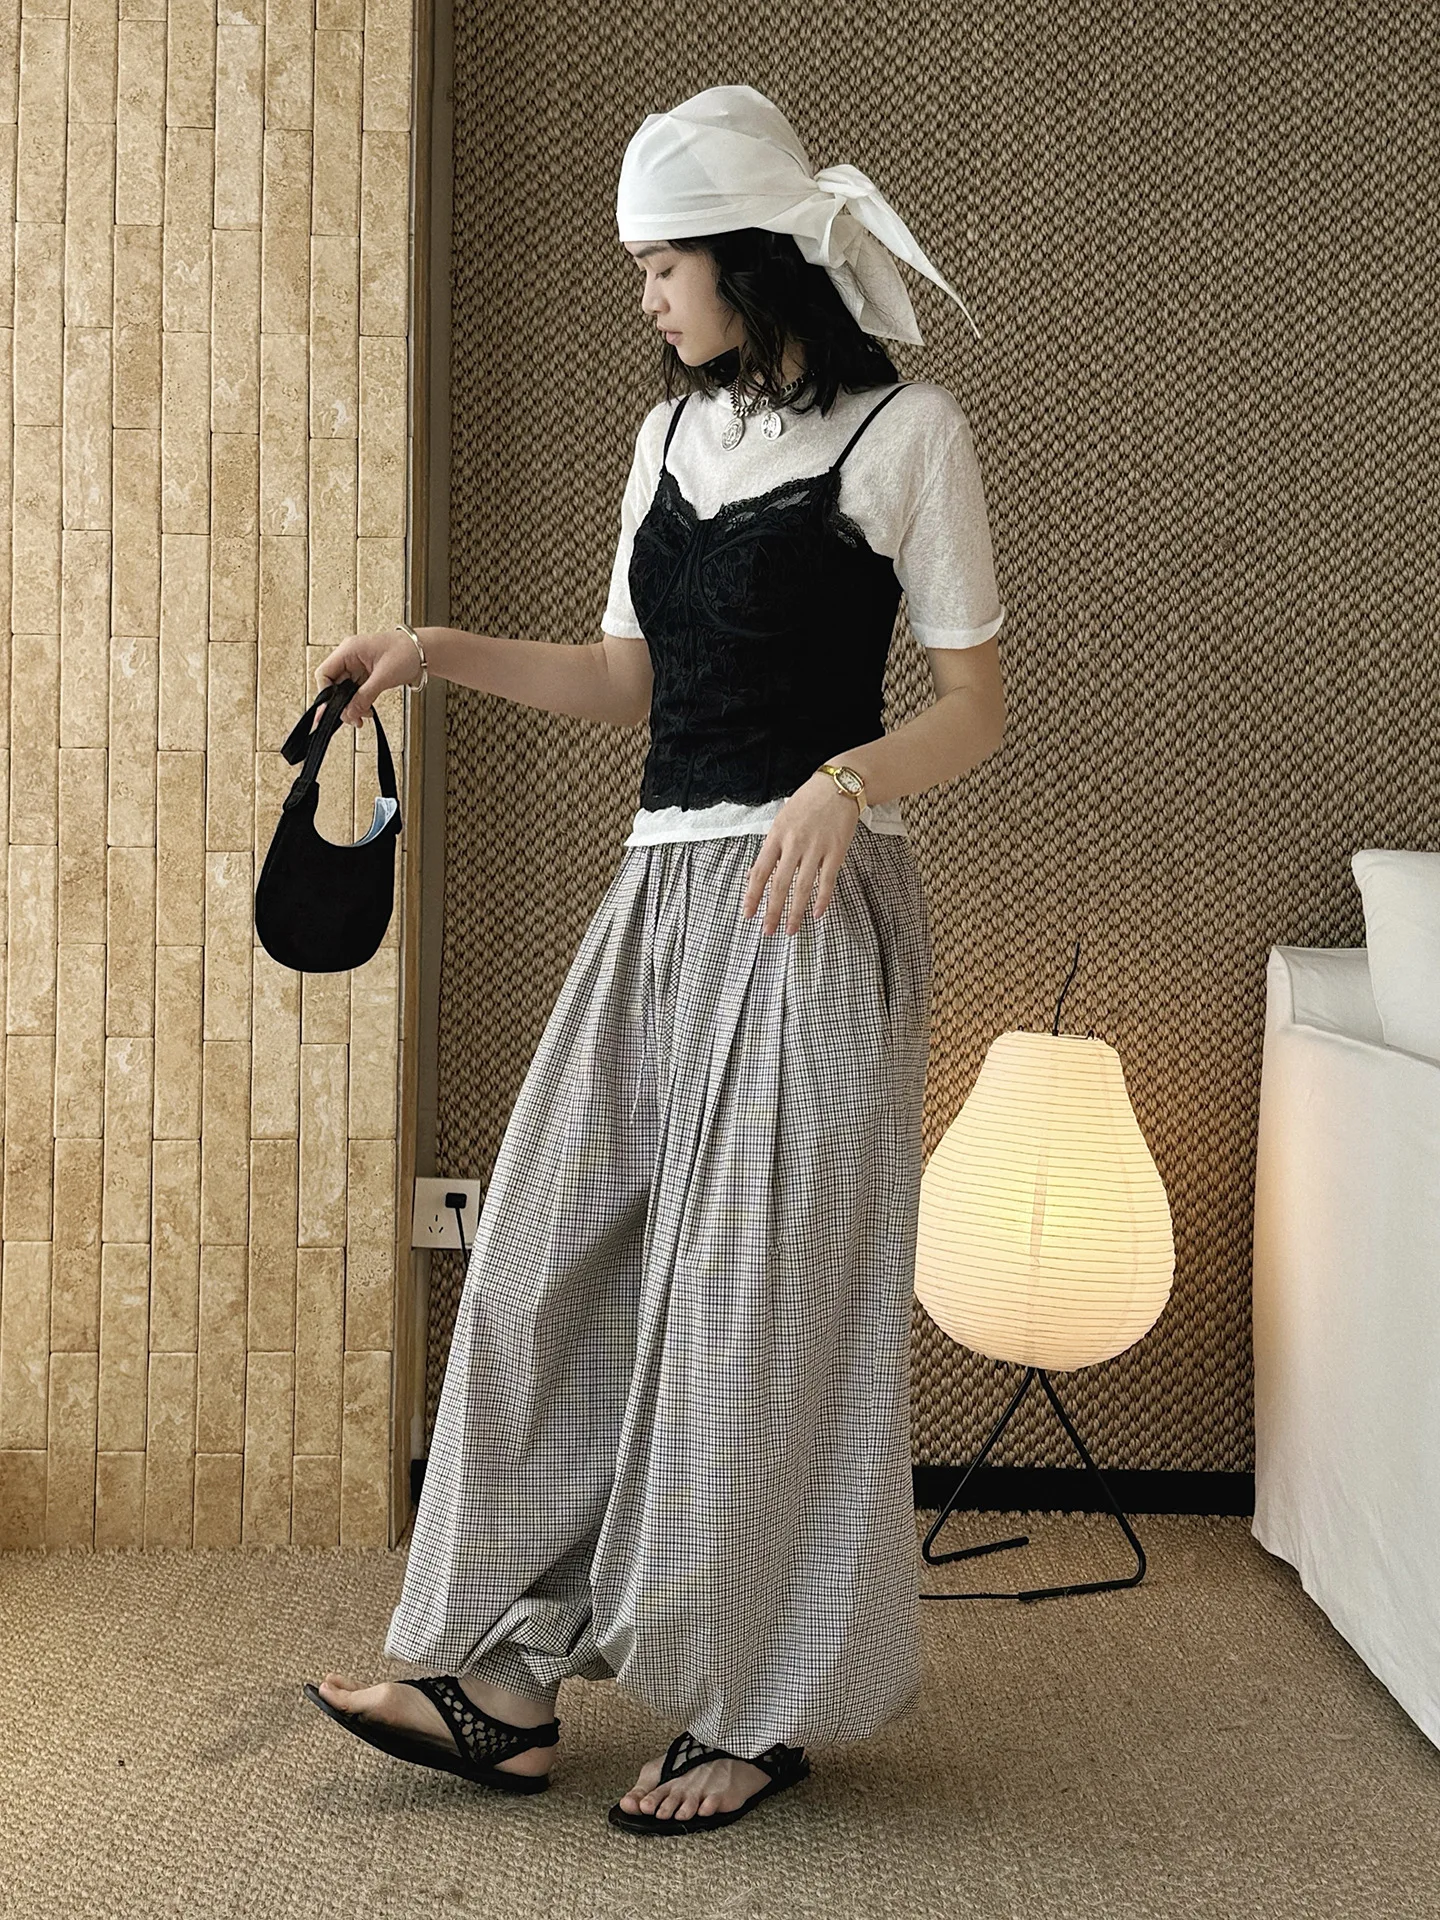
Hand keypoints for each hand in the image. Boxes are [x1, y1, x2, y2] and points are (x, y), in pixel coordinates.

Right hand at [312, 627, 421, 727]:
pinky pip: (355, 692)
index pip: (324, 673)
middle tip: (352, 719)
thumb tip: (350, 713)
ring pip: (344, 691)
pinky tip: (366, 712)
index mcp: (349, 650)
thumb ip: (365, 696)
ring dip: (351, 706)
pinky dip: (359, 703)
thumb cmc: (406, 652)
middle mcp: (349, 658)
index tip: (334, 709)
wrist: (424, 650)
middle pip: (333, 685)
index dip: (326, 693)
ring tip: (361, 718)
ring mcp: (357, 666)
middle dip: (341, 704)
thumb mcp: (384, 676)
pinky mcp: (366, 675)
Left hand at [741, 773, 862, 934]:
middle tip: (767, 931)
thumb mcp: (781, 821)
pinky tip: (816, 914)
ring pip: (802, 887)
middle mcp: (794, 844)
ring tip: (790, 930)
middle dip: (772, 911)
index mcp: (776, 836)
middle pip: (779, 884)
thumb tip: (752, 875)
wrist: (838, 786)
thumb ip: (769, 849)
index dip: (752, 895)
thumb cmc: (807, 803)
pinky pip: (827, 881)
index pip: (760, 871)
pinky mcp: (836, 852)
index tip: (747, 914)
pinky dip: (822, 900)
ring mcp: (816, 849)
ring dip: (795, 912)